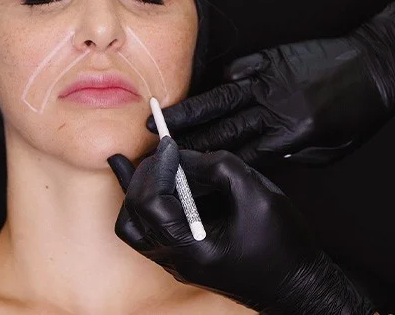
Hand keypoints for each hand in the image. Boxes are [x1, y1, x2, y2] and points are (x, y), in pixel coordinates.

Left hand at [107, 138, 374, 312]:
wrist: (300, 286)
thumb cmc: (282, 246)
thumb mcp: (257, 194)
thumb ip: (220, 167)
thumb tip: (186, 156)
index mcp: (188, 249)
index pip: (150, 203)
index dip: (157, 168)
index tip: (170, 145)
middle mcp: (174, 260)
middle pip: (133, 213)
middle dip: (142, 176)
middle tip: (160, 152)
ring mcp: (176, 262)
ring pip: (133, 225)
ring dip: (135, 191)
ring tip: (134, 163)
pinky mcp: (183, 257)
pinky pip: (150, 229)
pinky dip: (146, 202)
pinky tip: (150, 182)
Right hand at [147, 2, 394, 166]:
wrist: (379, 67)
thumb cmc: (358, 113)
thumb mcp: (330, 150)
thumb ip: (288, 155)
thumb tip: (255, 157)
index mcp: (287, 136)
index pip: (238, 154)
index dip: (208, 163)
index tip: (183, 169)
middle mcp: (272, 109)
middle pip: (220, 128)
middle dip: (186, 138)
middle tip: (157, 144)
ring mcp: (269, 81)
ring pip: (221, 99)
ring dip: (190, 110)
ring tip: (163, 118)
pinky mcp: (273, 59)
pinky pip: (242, 68)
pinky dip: (226, 77)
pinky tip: (209, 86)